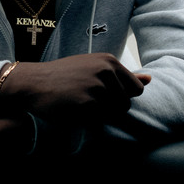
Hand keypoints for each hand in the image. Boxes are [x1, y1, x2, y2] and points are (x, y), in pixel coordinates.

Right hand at [0, 53, 150, 124]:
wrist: (33, 83)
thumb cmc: (63, 76)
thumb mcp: (93, 68)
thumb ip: (122, 75)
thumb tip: (150, 79)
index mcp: (109, 62)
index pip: (136, 89)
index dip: (120, 96)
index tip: (99, 93)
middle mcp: (106, 72)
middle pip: (125, 104)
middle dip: (109, 107)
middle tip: (85, 98)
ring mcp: (96, 87)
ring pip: (113, 114)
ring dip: (98, 114)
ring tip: (79, 103)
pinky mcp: (87, 104)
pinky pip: (98, 121)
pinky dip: (87, 120)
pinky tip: (72, 109)